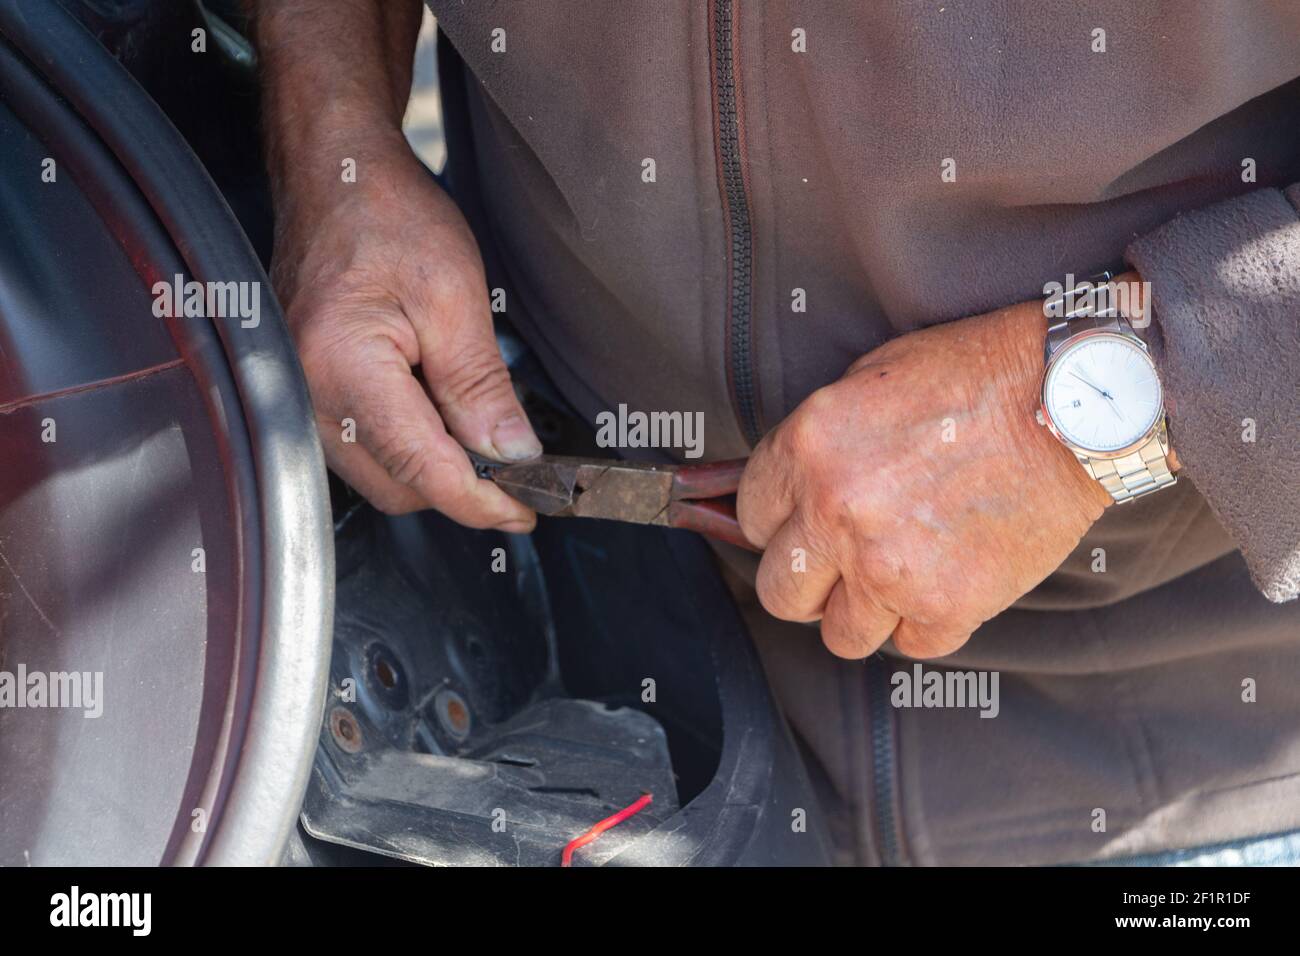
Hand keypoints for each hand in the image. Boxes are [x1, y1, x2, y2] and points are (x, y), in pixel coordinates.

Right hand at [270, 131, 538, 528]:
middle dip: (460, 486)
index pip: (421, 468)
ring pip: (380, 474)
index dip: (480, 502)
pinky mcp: (307, 395)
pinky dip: (410, 444)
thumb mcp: (454, 296)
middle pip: (397, 486)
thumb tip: (511, 454)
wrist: (333, 177)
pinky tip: (442, 409)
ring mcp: (301, 399)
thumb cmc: (386, 216)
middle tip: (518, 465)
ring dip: (435, 467)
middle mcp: (306, 395)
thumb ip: (481, 386)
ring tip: (479, 424)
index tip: (524, 511)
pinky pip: (363, 447)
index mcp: (343, 367)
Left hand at [737, 295, 1113, 659]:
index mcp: (809, 450)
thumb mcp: (866, 382)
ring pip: (839, 634)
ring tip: (897, 575)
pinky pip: (912, 645)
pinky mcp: (948, 604)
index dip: (779, 523)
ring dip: (862, 610)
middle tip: (839, 562)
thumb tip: (774, 496)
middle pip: (779, 591)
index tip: (803, 523)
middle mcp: (837, 513)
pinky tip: (947, 582)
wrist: (1072, 400)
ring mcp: (889, 566)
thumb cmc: (973, 376)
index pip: (752, 519)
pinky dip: (927, 623)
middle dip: (806, 580)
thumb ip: (813, 448)